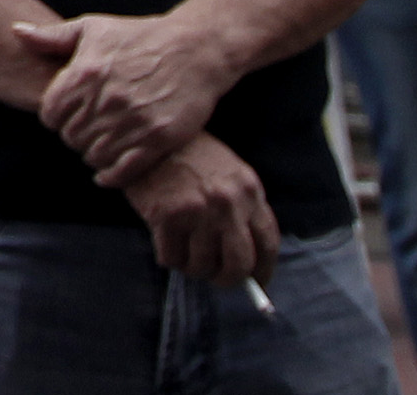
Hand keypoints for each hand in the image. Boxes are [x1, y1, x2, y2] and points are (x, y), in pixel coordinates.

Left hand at [14, 12, 230, 186]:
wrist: (195, 48)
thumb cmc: (141, 36)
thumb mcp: (93, 28)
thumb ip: (52, 37)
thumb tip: (15, 31)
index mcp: (84, 73)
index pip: (49, 115)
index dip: (55, 118)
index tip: (67, 116)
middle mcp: (105, 99)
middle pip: (71, 138)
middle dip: (74, 137)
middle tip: (86, 133)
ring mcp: (132, 121)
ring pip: (94, 156)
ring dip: (93, 155)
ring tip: (100, 146)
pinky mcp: (158, 139)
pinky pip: (123, 171)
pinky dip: (111, 177)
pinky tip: (109, 173)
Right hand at [121, 132, 278, 284]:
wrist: (148, 135)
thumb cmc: (188, 155)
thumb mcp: (227, 173)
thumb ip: (242, 208)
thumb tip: (248, 258)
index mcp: (248, 190)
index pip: (268, 243)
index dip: (263, 270)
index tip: (256, 282)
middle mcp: (227, 203)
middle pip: (239, 264)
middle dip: (227, 279)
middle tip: (215, 277)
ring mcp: (197, 210)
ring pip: (202, 266)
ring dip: (192, 267)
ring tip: (184, 252)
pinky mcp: (166, 216)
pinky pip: (172, 258)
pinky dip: (169, 258)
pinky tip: (165, 242)